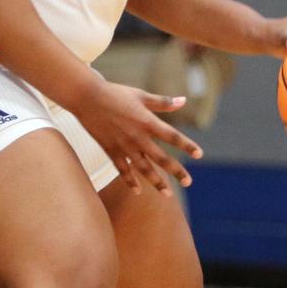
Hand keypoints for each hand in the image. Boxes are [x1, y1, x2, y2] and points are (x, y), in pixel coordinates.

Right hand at [68, 80, 202, 195]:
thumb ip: (163, 102)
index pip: (172, 136)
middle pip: (161, 158)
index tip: (199, 154)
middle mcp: (138, 137)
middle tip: (188, 182)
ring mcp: (124, 146)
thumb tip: (183, 101)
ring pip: (143, 168)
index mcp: (147, 121)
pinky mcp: (110, 150)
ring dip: (156, 182)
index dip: (186, 145)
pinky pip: (122, 170)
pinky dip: (129, 181)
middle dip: (176, 171)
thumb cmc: (115, 93)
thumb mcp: (141, 95)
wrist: (87, 98)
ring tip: (167, 194)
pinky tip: (137, 190)